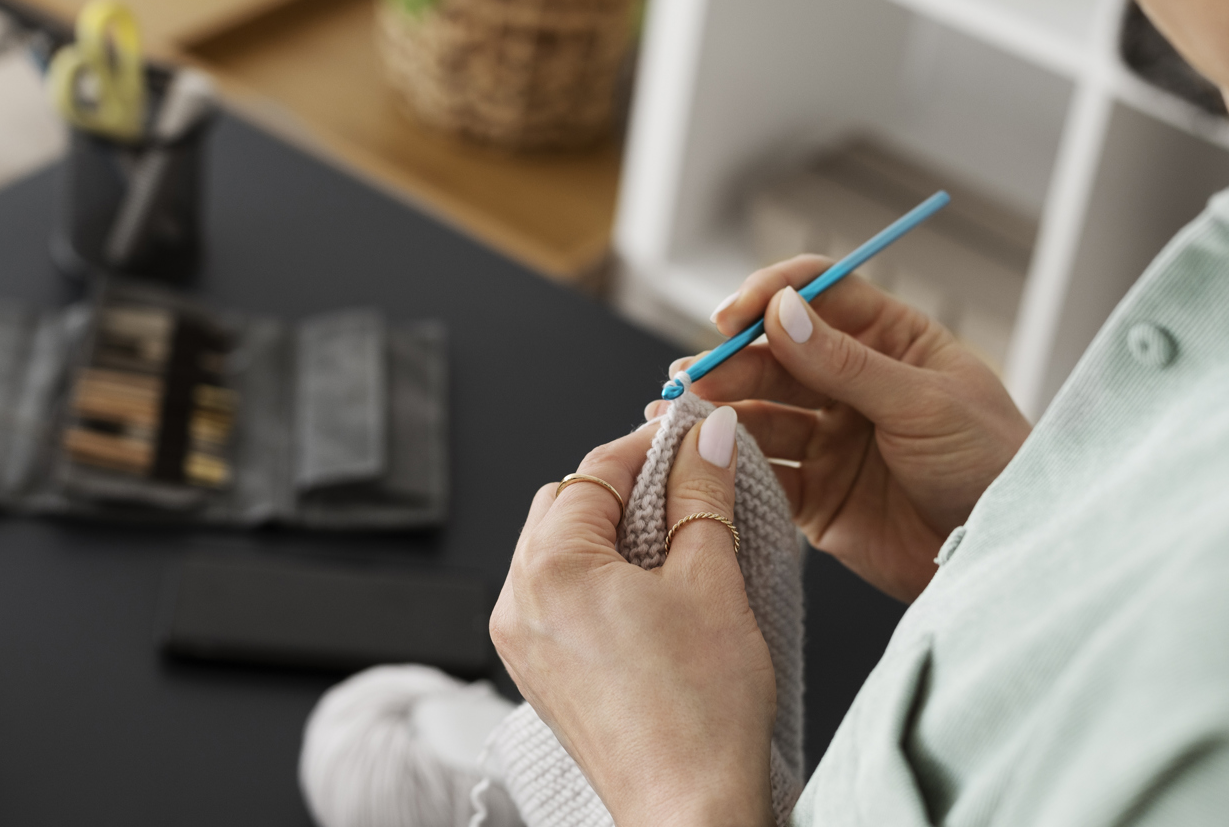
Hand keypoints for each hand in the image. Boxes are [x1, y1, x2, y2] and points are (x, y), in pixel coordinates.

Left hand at [492, 409, 774, 826]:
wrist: (690, 809)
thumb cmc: (700, 711)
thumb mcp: (710, 578)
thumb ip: (700, 495)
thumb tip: (703, 440)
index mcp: (550, 566)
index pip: (594, 470)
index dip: (649, 447)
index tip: (691, 440)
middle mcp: (518, 601)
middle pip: (565, 506)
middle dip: (624, 491)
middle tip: (688, 489)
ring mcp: (521, 642)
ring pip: (558, 551)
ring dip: (610, 536)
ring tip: (676, 545)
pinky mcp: (538, 675)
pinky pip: (556, 600)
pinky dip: (596, 581)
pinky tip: (650, 595)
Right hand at [662, 256, 1030, 601]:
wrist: (1002, 558)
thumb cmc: (991, 466)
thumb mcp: (925, 404)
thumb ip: (847, 363)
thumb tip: (781, 311)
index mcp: (893, 342)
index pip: (820, 296)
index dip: (771, 296)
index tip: (733, 316)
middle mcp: (855, 385)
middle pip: (779, 355)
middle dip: (736, 362)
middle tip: (698, 377)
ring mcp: (833, 440)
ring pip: (763, 412)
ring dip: (723, 410)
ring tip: (684, 413)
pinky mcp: (818, 496)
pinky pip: (764, 473)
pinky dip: (731, 464)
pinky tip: (703, 457)